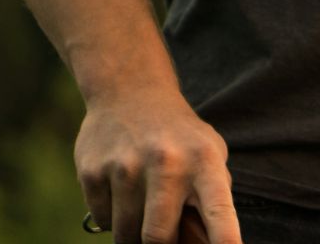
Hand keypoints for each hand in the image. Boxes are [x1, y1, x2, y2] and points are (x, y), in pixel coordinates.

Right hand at [76, 81, 241, 243]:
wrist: (131, 90)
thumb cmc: (179, 137)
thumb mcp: (209, 154)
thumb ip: (213, 197)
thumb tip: (206, 243)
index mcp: (204, 162)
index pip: (219, 211)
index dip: (226, 240)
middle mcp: (166, 162)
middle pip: (157, 238)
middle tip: (162, 236)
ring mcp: (125, 165)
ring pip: (125, 235)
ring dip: (133, 234)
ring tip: (141, 204)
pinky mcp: (93, 170)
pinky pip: (102, 221)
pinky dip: (112, 217)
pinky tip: (120, 188)